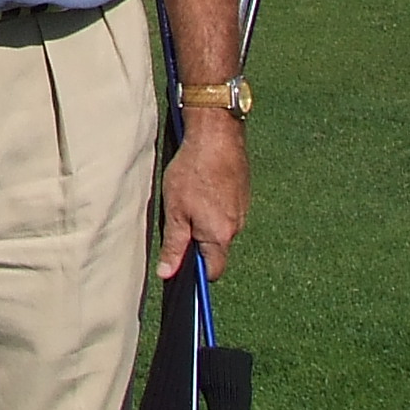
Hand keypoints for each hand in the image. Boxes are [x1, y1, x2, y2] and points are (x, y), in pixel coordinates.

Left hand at [158, 115, 249, 279]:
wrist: (217, 135)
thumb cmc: (191, 172)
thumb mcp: (174, 211)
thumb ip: (174, 244)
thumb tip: (167, 274)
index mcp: (219, 235)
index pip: (213, 271)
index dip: (196, 272)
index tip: (181, 264)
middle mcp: (236, 227)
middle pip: (216, 248)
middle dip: (197, 241)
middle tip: (178, 219)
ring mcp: (242, 209)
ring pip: (221, 226)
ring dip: (205, 220)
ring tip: (188, 198)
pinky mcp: (242, 193)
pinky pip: (226, 209)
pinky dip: (213, 204)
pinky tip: (200, 186)